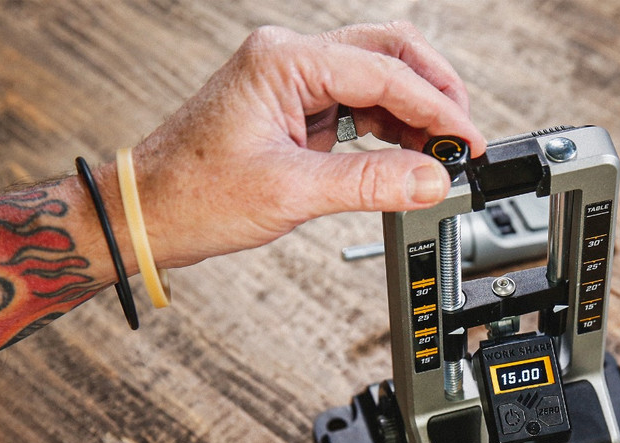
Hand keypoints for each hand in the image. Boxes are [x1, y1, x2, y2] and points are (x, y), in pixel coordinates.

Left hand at [112, 22, 485, 268]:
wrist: (151, 213)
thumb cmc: (196, 194)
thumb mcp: (293, 192)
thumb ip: (371, 183)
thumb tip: (432, 179)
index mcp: (284, 61)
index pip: (384, 73)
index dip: (437, 109)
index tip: (469, 143)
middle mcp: (289, 57)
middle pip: (388, 52)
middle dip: (434, 91)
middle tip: (464, 136)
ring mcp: (292, 79)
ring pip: (377, 75)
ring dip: (415, 111)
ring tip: (443, 151)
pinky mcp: (294, 104)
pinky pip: (358, 103)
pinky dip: (390, 126)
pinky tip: (410, 154)